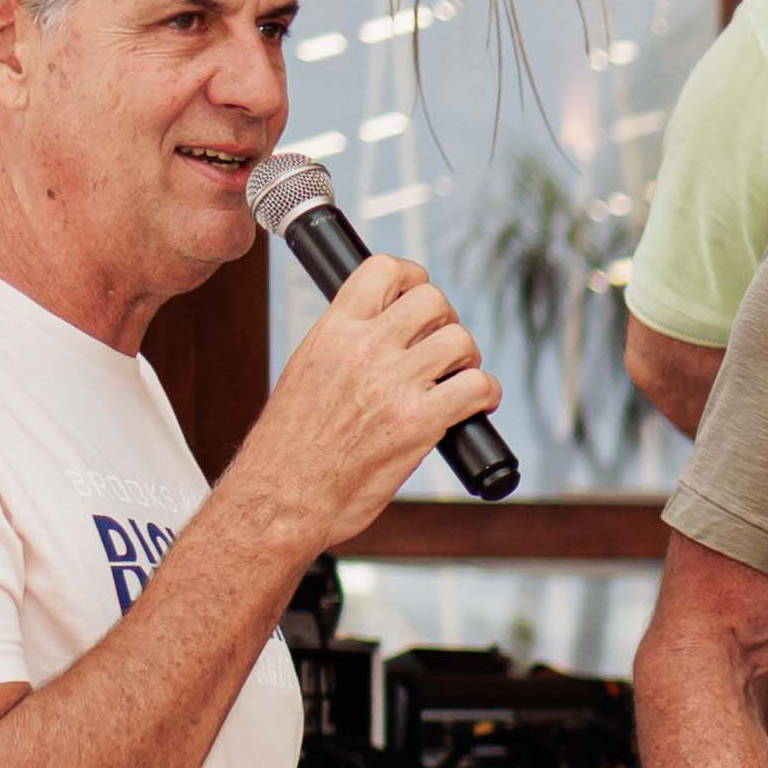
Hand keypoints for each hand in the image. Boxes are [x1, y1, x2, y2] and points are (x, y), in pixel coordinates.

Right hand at [239, 251, 499, 547]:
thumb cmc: (289, 449)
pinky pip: (477, 386)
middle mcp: (363, 348)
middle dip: (445, 322)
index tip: (418, 301)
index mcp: (332, 331)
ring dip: (467, 360)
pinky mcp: (418, 422)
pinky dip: (486, 395)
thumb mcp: (305, 374)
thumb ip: (342, 347)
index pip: (383, 270)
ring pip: (460, 339)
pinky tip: (475, 407)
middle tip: (441, 351)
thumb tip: (378, 335)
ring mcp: (392, 383)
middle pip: (433, 300)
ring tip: (456, 380)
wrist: (280, 497)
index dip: (412, 279)